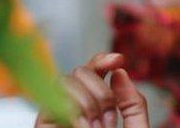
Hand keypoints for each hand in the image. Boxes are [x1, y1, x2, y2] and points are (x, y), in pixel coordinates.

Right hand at [34, 53, 148, 127]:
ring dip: (88, 103)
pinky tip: (84, 127)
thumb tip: (120, 72)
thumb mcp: (135, 127)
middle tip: (109, 122)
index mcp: (97, 107)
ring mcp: (58, 115)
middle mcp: (75, 107)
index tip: (119, 59)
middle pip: (81, 72)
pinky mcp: (43, 125)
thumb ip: (133, 104)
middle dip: (101, 93)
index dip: (102, 60)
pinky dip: (71, 111)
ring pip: (65, 82)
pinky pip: (50, 102)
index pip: (93, 72)